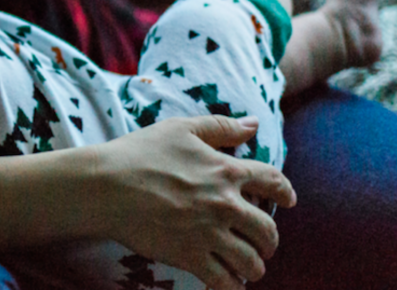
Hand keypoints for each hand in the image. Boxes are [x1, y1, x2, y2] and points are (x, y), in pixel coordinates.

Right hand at [97, 116, 295, 289]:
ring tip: (247, 267)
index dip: (286, 192)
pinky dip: (232, 287)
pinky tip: (229, 283)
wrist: (106, 186)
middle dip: (269, 240)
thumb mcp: (180, 128)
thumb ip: (220, 127)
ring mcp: (209, 233)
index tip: (289, 200)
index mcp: (227, 170)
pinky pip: (225, 283)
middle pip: (268, 231)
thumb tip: (254, 123)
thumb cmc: (139, 153)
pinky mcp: (190, 257)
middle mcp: (226, 204)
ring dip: (254, 266)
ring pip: (252, 262)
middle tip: (262, 243)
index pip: (274, 182)